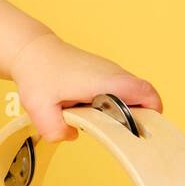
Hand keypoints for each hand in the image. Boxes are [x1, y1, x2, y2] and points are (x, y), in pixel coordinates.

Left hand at [8, 30, 163, 143]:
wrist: (32, 50)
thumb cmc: (38, 73)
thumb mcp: (39, 107)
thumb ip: (54, 129)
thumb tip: (72, 135)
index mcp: (106, 81)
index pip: (145, 93)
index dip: (152, 112)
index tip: (142, 129)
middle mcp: (113, 74)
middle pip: (142, 98)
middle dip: (136, 118)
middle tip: (116, 132)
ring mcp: (110, 73)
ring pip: (129, 96)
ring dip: (120, 112)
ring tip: (95, 121)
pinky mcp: (103, 75)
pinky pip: (117, 92)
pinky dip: (109, 105)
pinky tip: (87, 112)